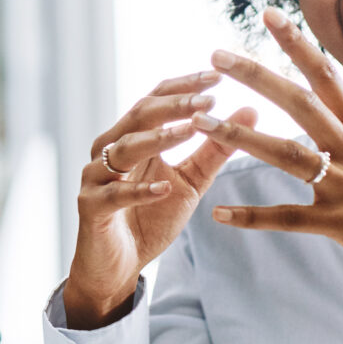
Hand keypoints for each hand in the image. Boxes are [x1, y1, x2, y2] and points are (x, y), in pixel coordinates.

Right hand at [62, 71, 256, 328]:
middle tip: (207, 98)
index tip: (217, 76)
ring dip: (158, 138)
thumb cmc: (150, 218)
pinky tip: (164, 187)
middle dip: (174, 105)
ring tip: (190, 130)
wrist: (117, 267)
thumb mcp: (190, 182)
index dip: (184, 87)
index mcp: (131, 138)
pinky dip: (140, 191)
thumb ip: (215, 149)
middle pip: (139, 116)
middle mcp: (109, 150)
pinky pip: (115, 195)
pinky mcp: (91, 207)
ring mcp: (96, 177)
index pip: (155, 100)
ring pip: (124, 149)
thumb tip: (251, 110)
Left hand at [206, 9, 342, 343]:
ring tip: (201, 123)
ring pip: (286, 154)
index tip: (268, 14)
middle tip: (217, 54)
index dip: (297, 44)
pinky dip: (253, 216)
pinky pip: (289, 218)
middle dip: (257, 76)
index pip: (327, 77)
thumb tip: (338, 109)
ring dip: (240, 138)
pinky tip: (220, 213)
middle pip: (300, 103)